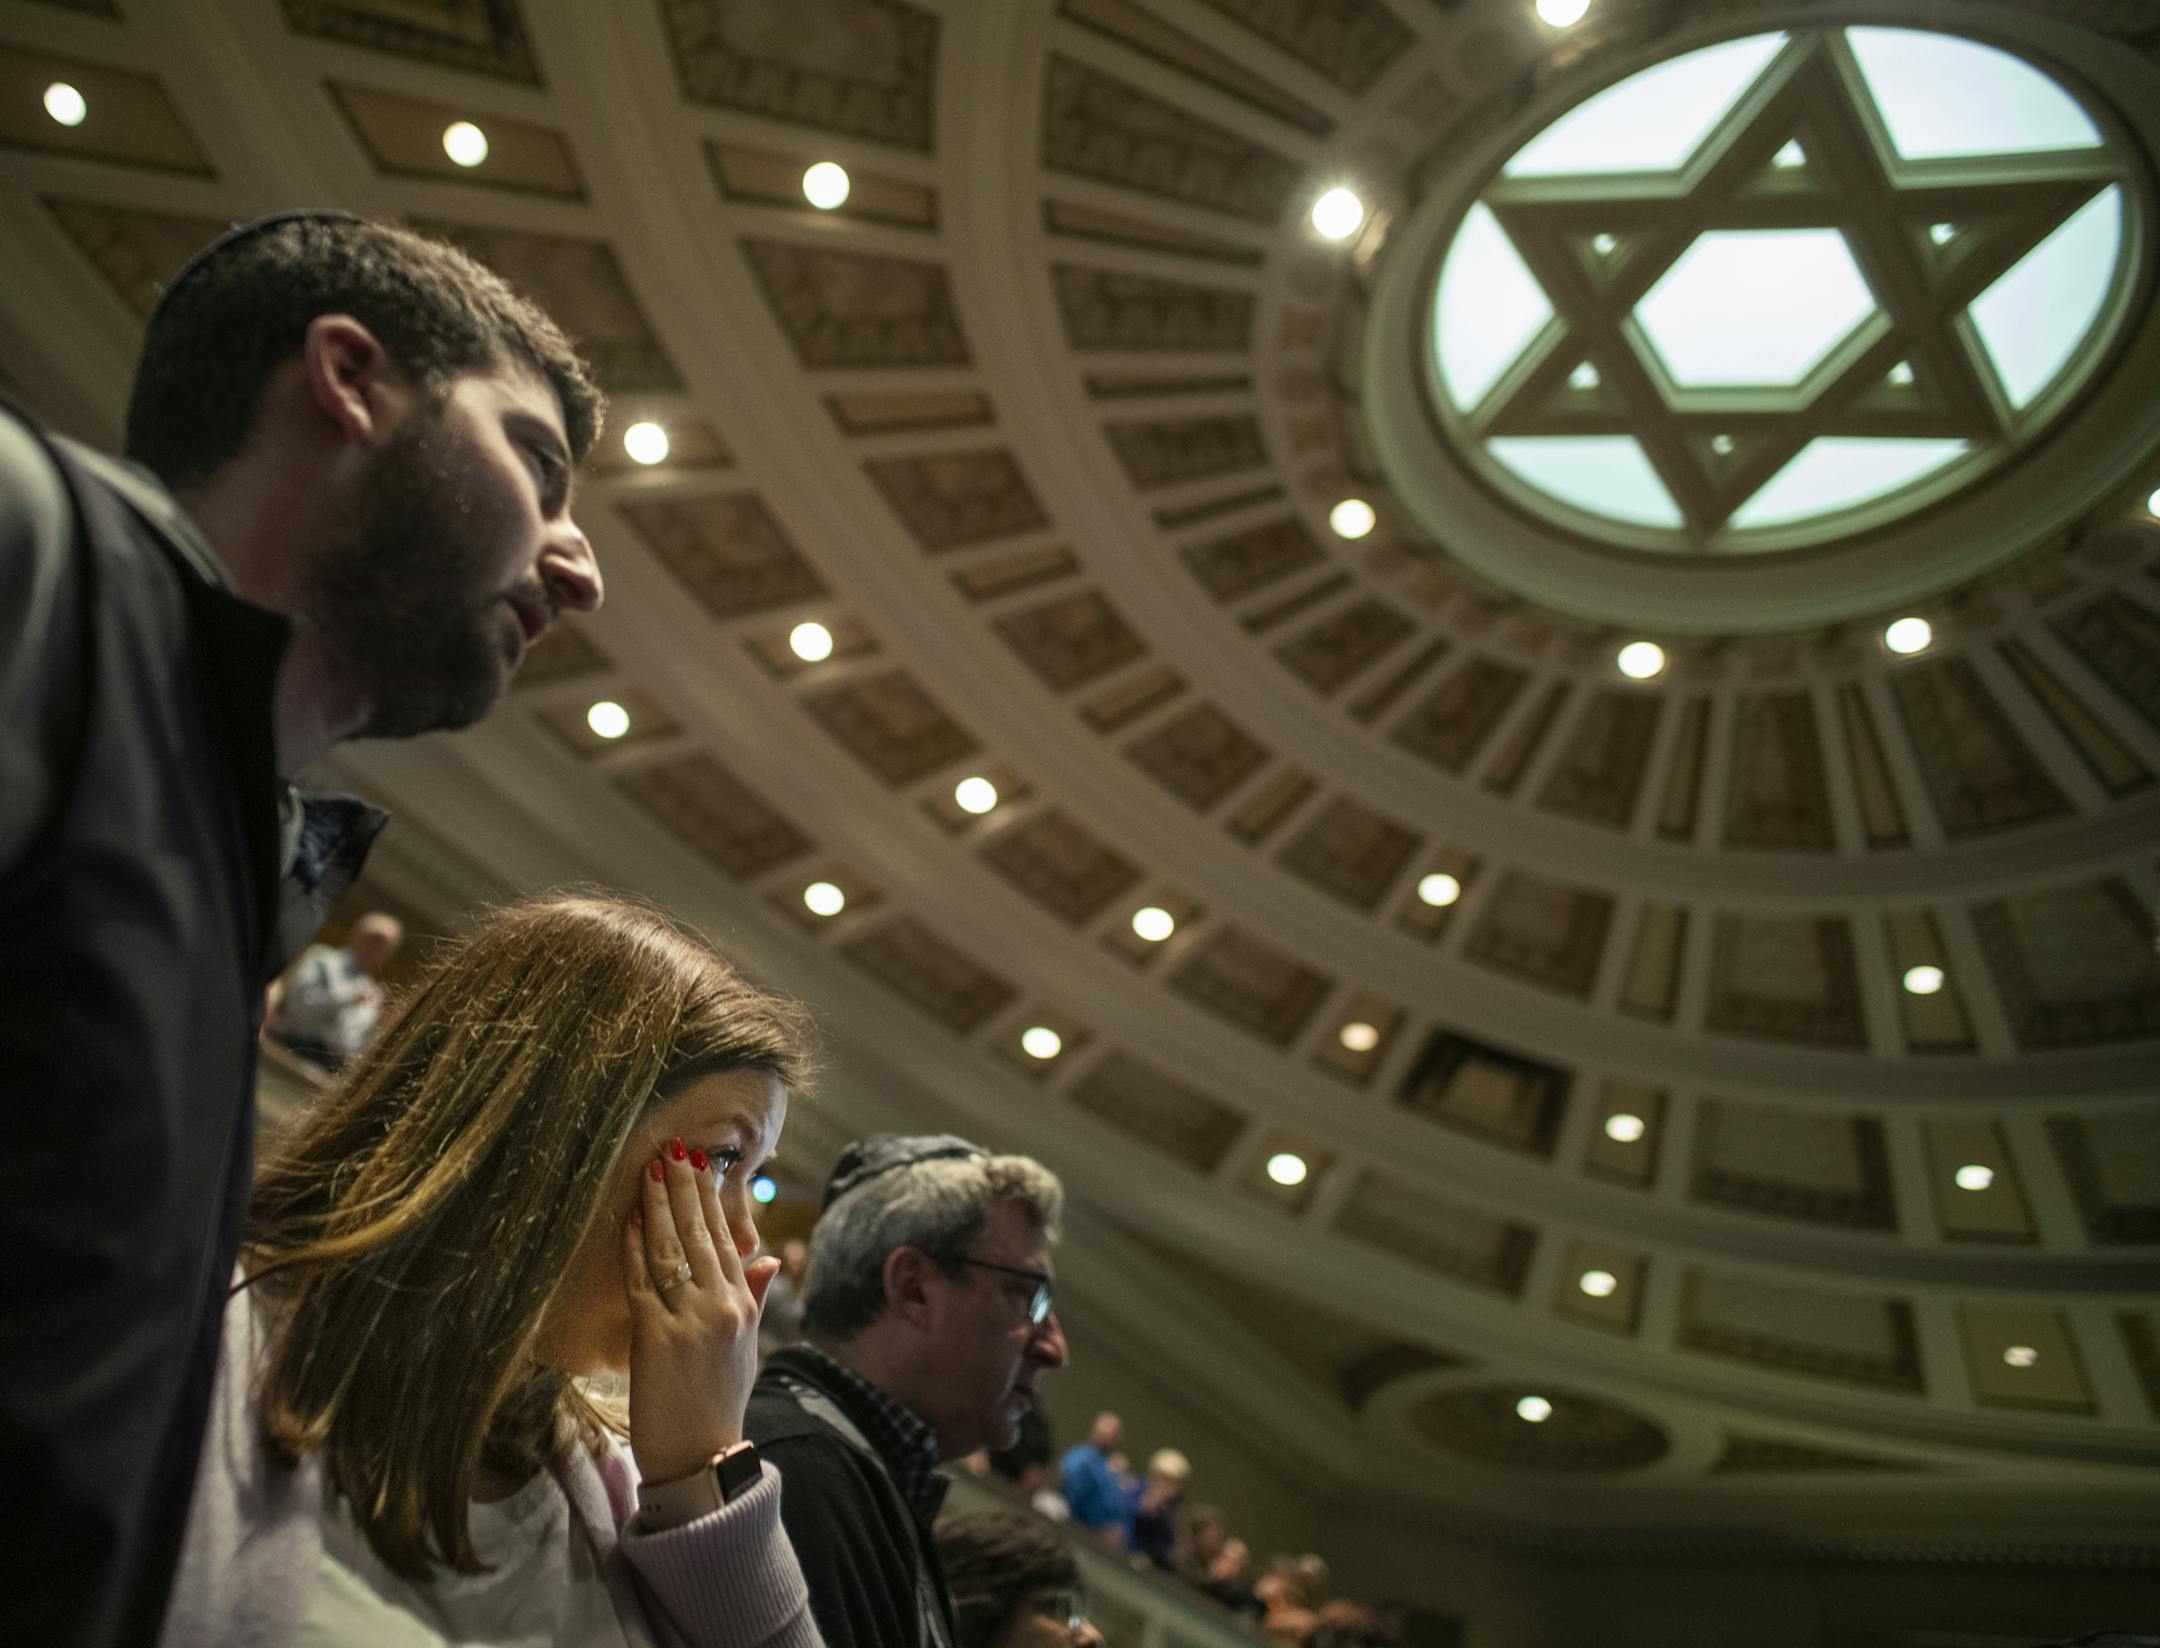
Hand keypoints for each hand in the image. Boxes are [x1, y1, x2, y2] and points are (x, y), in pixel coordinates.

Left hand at [621, 1139, 782, 1484]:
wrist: (700, 1458)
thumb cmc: (721, 1403)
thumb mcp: (746, 1347)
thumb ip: (756, 1297)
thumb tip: (770, 1257)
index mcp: (742, 1306)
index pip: (724, 1238)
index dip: (708, 1198)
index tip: (698, 1163)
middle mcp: (720, 1306)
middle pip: (698, 1234)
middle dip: (683, 1188)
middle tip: (671, 1147)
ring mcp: (688, 1320)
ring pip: (670, 1249)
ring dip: (657, 1206)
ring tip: (649, 1170)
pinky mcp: (655, 1337)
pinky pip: (642, 1281)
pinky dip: (633, 1247)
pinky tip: (627, 1220)